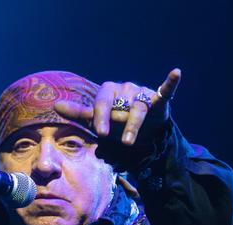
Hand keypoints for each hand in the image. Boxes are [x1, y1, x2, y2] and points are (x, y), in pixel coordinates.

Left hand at [54, 68, 180, 146]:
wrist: (143, 127)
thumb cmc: (117, 120)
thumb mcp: (98, 118)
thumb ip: (80, 112)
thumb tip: (56, 106)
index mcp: (109, 90)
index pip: (101, 102)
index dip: (99, 116)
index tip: (98, 133)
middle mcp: (125, 89)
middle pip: (119, 105)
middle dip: (113, 121)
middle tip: (104, 135)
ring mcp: (142, 94)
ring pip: (139, 109)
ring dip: (133, 126)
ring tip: (128, 142)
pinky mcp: (158, 100)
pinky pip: (165, 90)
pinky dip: (170, 83)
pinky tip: (176, 73)